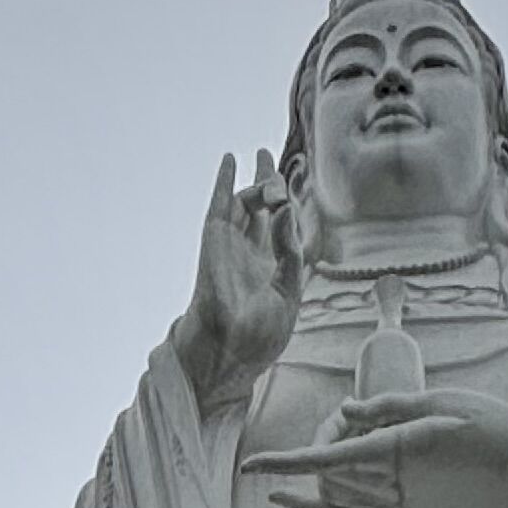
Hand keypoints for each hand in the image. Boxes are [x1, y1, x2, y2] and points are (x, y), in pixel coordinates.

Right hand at [173, 150, 302, 414]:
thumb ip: (291, 253)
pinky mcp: (214, 240)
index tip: (292, 204)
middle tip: (267, 157)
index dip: (289, 211)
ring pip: (246, 202)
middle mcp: (251, 253)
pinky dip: (225, 180)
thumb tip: (287, 210)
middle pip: (261, 209)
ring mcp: (232, 245)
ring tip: (267, 169)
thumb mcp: (289, 294)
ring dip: (258, 182)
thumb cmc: (259, 335)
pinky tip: (231, 159)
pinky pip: (220, 204)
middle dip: (267, 182)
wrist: (228, 350)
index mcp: (272, 270)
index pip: (284, 230)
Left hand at [254, 389, 507, 507]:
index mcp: (402, 450)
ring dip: (319, 479)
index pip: (329, 456)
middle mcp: (398, 485)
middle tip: (336, 420)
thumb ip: (390, 406)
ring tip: (323, 452)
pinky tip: (307, 500)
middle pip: (330, 475)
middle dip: (314, 452)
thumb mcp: (444, 402)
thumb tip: (346, 410)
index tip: (253, 467)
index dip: (288, 462)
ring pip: (340, 499)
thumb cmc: (493, 428)